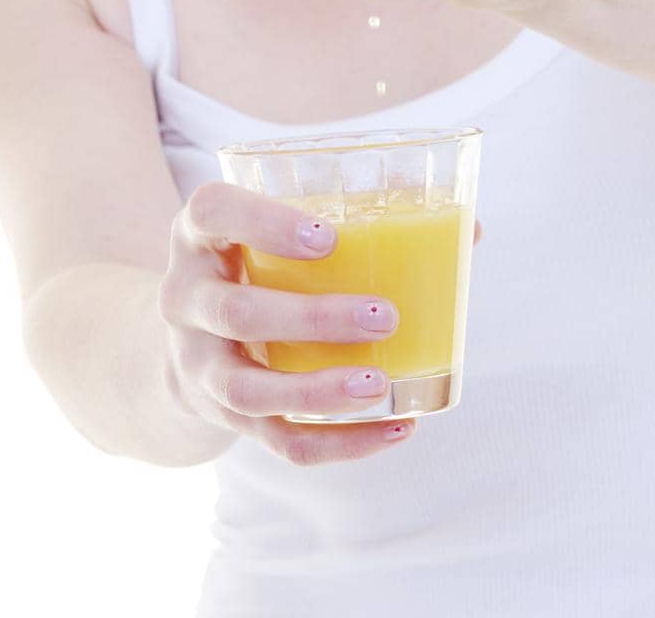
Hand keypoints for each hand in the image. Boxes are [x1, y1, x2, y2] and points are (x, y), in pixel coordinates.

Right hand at [158, 181, 483, 465]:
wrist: (190, 338)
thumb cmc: (258, 263)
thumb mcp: (276, 228)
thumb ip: (361, 217)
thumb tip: (468, 230)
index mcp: (200, 234)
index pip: (212, 211)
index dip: (264, 222)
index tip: (328, 238)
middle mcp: (186, 298)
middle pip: (234, 312)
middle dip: (311, 319)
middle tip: (383, 315)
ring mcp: (200, 364)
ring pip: (248, 390)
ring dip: (317, 391)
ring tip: (380, 383)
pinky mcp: (226, 417)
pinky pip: (278, 440)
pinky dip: (339, 442)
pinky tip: (396, 427)